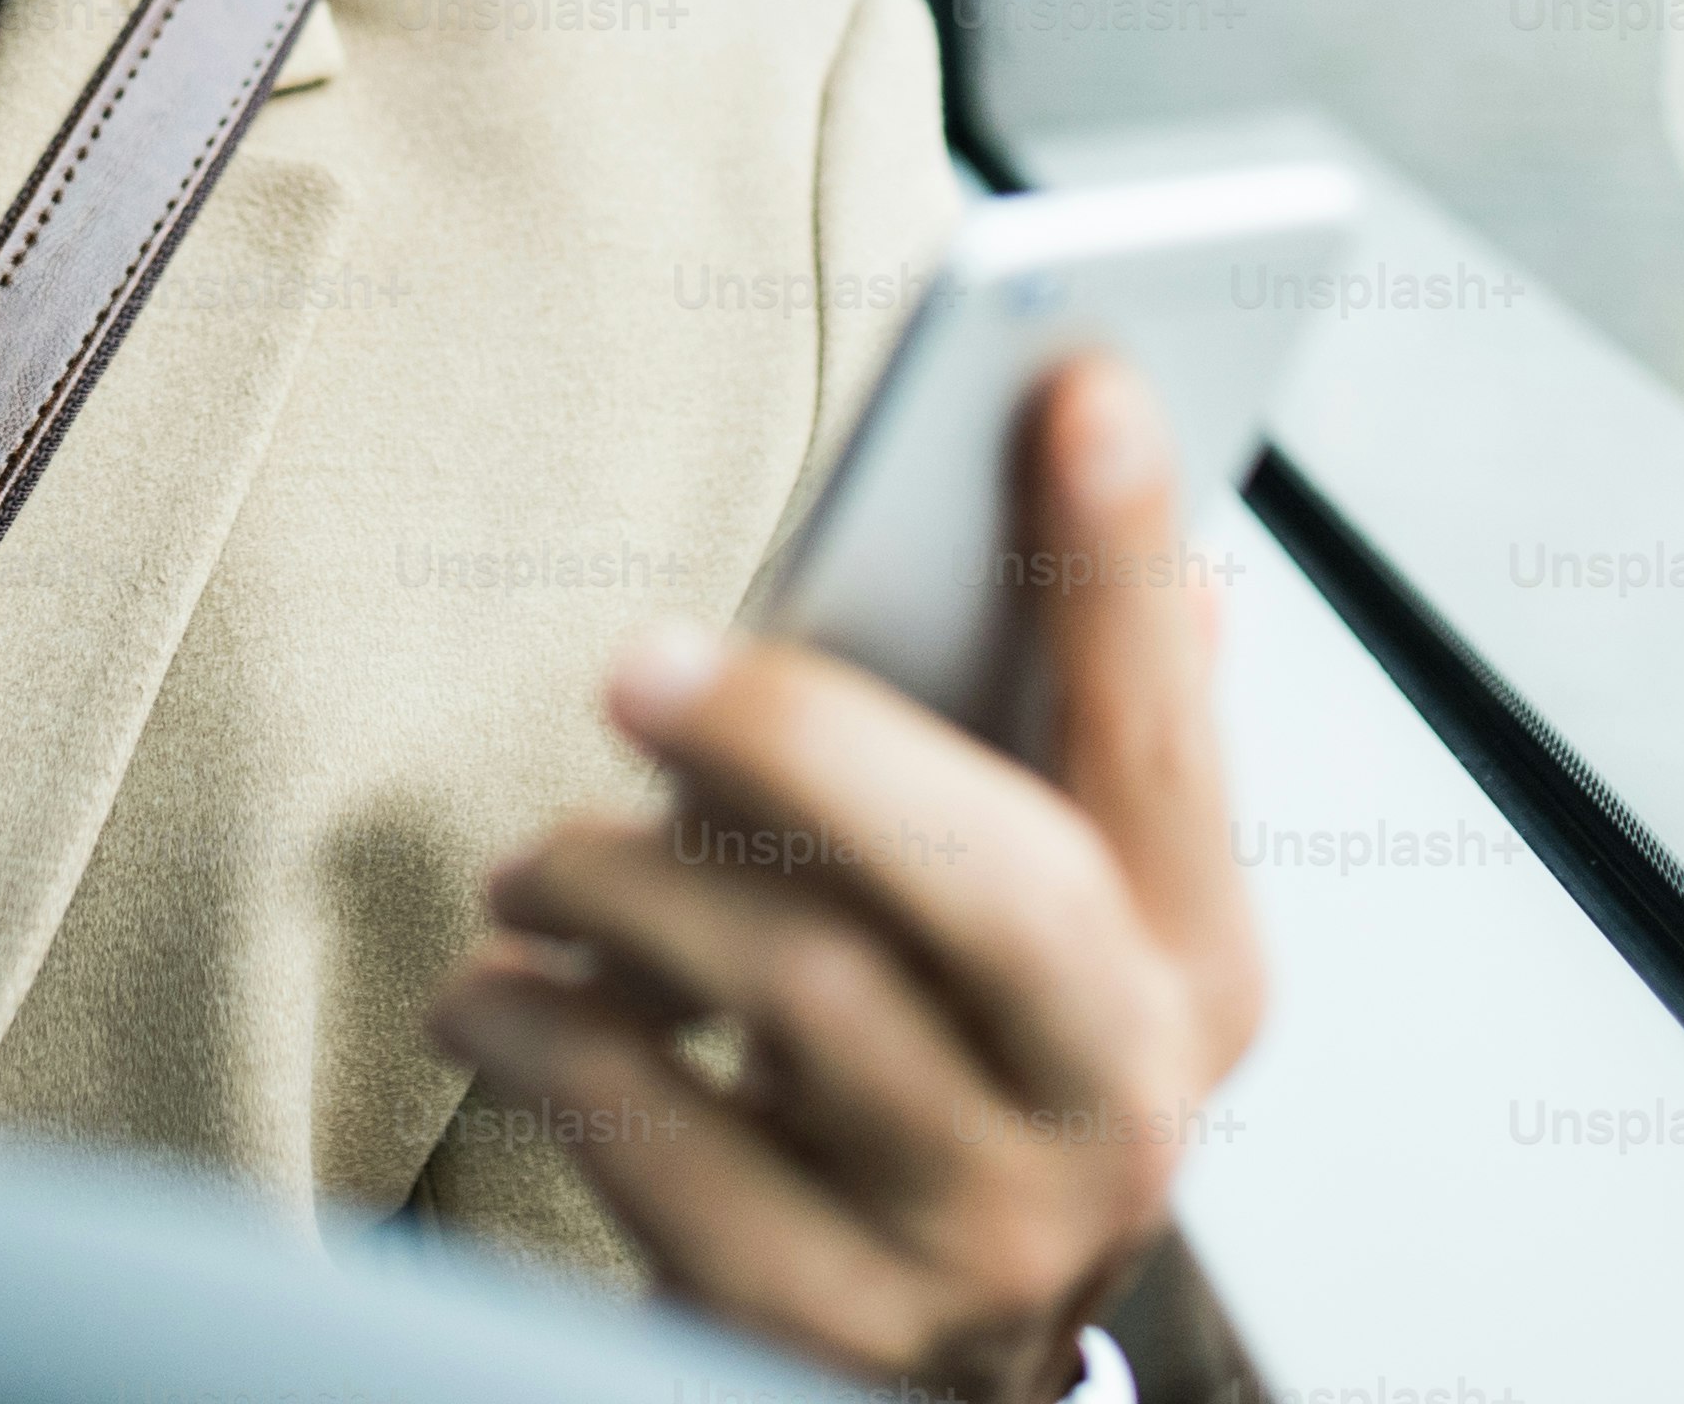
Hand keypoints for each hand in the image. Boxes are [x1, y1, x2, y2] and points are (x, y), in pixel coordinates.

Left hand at [428, 354, 1266, 1402]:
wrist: (898, 1395)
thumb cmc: (939, 1087)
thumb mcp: (1036, 937)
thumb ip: (1076, 761)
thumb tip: (1172, 566)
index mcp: (1191, 971)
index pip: (1167, 737)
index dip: (1123, 563)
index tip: (1077, 380)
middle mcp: (1117, 1111)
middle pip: (989, 876)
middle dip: (805, 736)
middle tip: (638, 661)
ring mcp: (984, 1239)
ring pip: (796, 987)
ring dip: (619, 884)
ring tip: (537, 863)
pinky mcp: (827, 1331)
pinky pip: (654, 1134)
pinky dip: (539, 1033)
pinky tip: (492, 995)